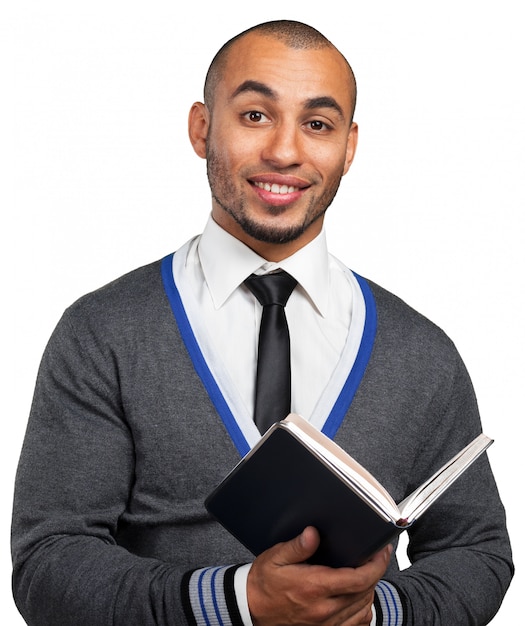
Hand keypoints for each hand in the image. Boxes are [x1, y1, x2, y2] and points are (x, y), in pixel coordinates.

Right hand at [247, 526, 391, 625]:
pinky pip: (355, 624)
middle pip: (365, 592)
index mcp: (314, 587)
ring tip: (367, 573)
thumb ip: (297, 546)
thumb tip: (314, 533)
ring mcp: (326, 625)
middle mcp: (324, 609)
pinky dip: (363, 610)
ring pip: (363, 609)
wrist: (250, 609)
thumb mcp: (275, 557)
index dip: (376, 564)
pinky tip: (359, 597)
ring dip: (370, 591)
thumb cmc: (263, 582)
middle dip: (375, 573)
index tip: (381, 551)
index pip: (358, 579)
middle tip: (375, 556)